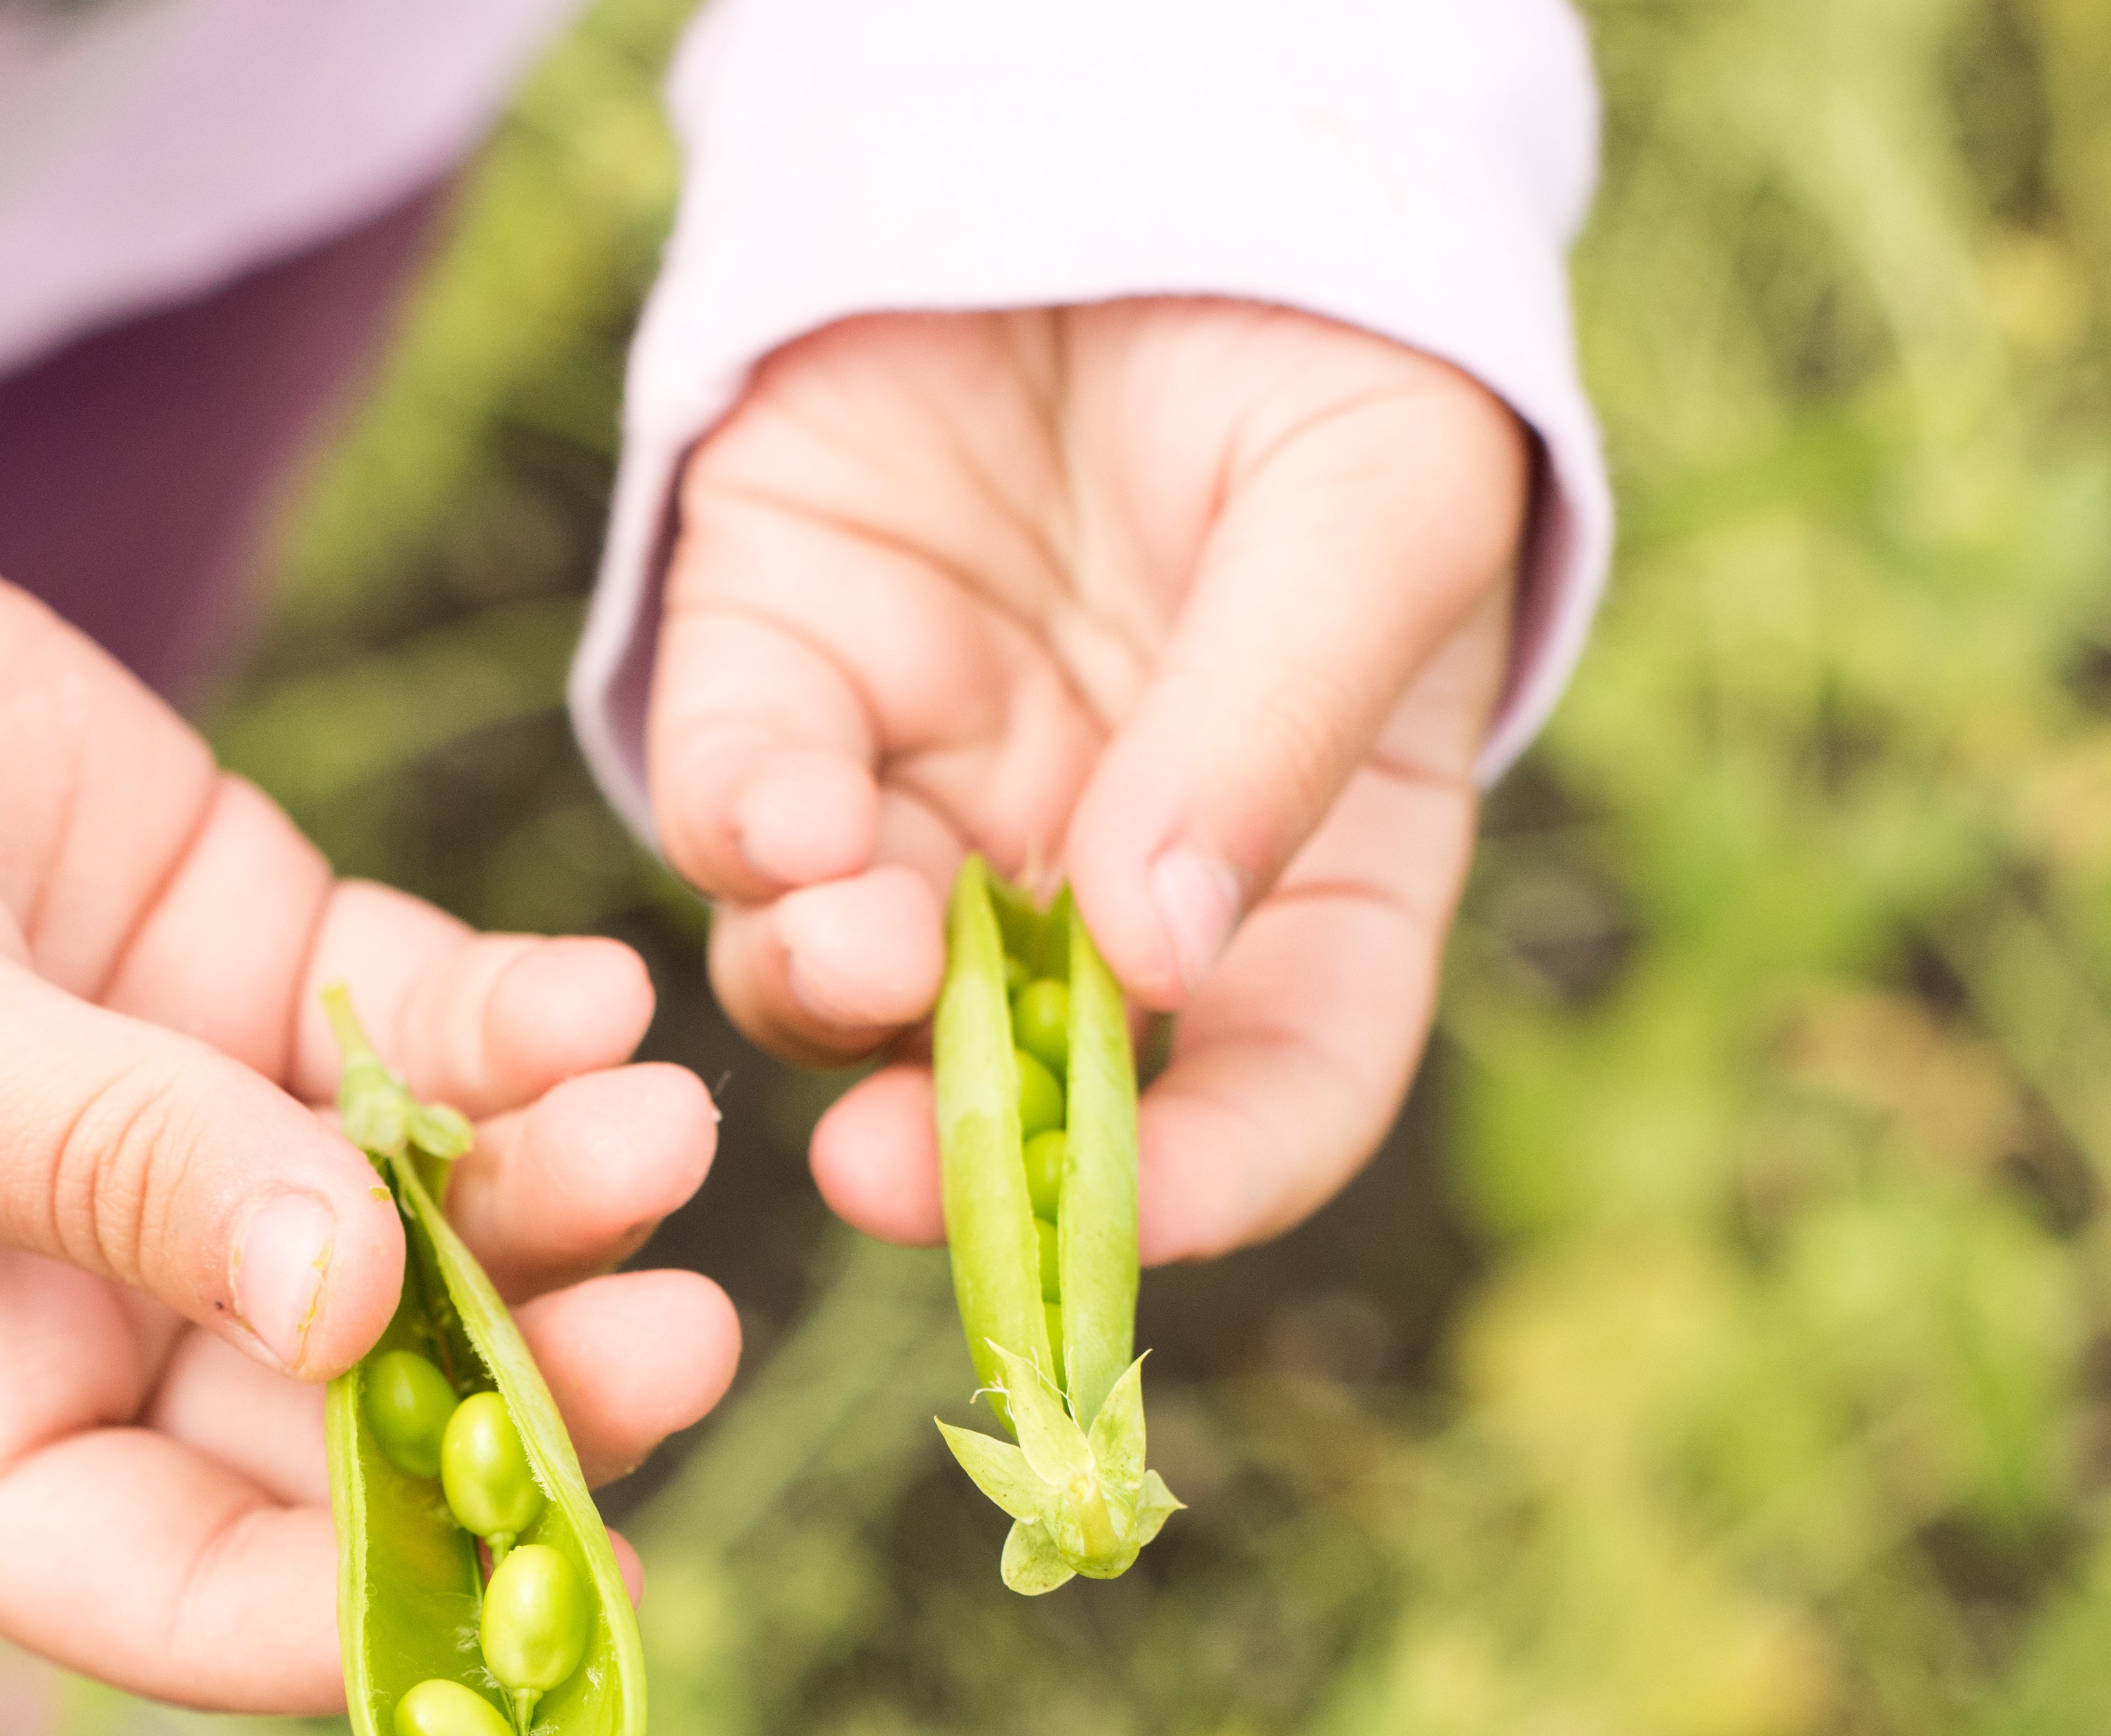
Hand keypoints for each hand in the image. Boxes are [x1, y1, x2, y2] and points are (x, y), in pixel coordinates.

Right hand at [0, 474, 739, 1712]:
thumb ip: (94, 1166)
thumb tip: (347, 1300)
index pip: (185, 1588)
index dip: (368, 1613)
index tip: (552, 1586)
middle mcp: (86, 1318)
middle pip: (357, 1425)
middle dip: (527, 1394)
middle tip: (685, 1335)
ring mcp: (187, 1140)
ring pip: (427, 1229)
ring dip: (555, 1199)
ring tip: (656, 1127)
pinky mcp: (254, 965)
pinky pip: (433, 1039)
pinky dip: (524, 1031)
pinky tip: (592, 1002)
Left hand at [648, 301, 1528, 1260]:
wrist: (1147, 135)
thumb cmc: (1323, 339)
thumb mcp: (1368, 513)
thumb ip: (1274, 732)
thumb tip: (1165, 955)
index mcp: (1302, 870)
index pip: (1273, 1093)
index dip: (1200, 1186)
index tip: (1113, 1226)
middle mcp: (1102, 872)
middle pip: (1030, 1081)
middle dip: (950, 1144)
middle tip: (884, 1166)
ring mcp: (934, 785)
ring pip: (850, 973)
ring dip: (836, 994)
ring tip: (856, 940)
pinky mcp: (785, 679)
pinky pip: (742, 807)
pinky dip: (751, 839)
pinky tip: (785, 823)